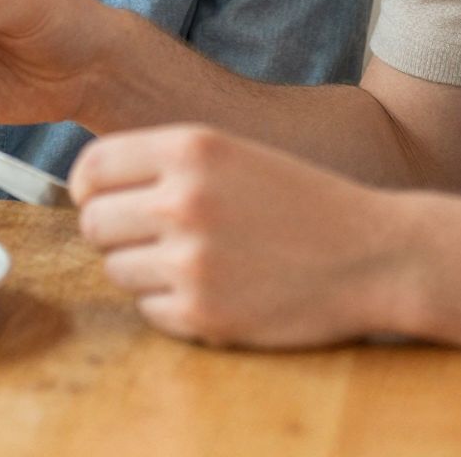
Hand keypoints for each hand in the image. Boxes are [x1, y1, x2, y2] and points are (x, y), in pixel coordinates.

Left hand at [69, 125, 413, 348]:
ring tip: (193, 261)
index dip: (87, 187)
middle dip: (114, 231)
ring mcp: (190, 261)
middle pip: (94, 223)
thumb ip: (165, 162)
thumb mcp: (234, 152)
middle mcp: (183, 200)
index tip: (98, 199)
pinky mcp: (202, 314)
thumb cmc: (301, 201)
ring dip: (143, 269)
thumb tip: (90, 184)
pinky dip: (170, 304)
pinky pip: (147, 310)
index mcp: (190, 148)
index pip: (91, 168)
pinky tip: (213, 288)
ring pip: (116, 269)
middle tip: (151, 236)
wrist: (373, 254)